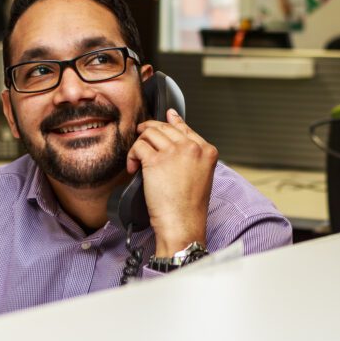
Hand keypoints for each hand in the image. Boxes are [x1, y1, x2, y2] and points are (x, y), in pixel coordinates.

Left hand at [127, 109, 217, 255]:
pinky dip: (132, 156)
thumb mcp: (201, 176)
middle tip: (141, 136)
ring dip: (140, 143)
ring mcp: (175, 152)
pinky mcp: (156, 160)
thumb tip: (177, 138)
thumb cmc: (190, 206)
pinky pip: (138, 146)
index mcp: (207, 151)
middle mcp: (193, 148)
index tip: (166, 117)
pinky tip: (134, 167)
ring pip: (150, 132)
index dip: (172, 122)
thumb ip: (193, 155)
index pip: (185, 128)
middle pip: (165, 127)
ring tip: (137, 157)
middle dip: (150, 130)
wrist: (183, 223)